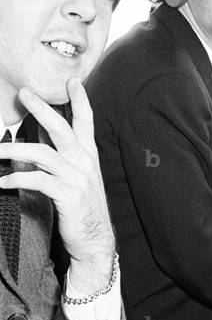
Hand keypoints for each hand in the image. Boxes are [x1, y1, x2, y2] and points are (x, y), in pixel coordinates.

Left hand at [0, 80, 115, 292]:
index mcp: (89, 155)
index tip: (72, 80)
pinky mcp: (68, 195)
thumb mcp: (76, 177)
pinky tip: (2, 182)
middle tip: (24, 93)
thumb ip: (61, 157)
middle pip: (61, 129)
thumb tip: (38, 138)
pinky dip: (17, 180)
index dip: (80, 100)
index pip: (86, 121)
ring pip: (43, 154)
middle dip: (42, 109)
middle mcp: (85, 162)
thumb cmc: (81, 207)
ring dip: (15, 150)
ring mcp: (78, 178)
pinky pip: (38, 181)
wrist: (94, 239)